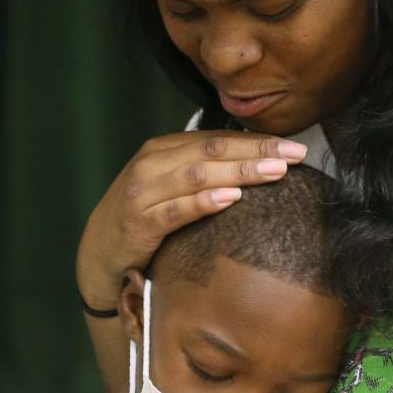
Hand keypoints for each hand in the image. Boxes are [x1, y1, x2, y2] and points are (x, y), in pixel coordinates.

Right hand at [76, 131, 306, 305]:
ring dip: (239, 171)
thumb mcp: (170, 187)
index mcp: (163, 149)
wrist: (98, 253)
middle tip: (294, 154)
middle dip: (256, 150)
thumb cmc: (142, 218)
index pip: (216, 138)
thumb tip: (255, 161)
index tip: (293, 146)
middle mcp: (151, 164)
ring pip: (197, 175)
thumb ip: (203, 171)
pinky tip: (231, 198)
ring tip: (274, 172)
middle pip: (211, 150)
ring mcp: (143, 192)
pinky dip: (204, 202)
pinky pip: (176, 210)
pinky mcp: (138, 223)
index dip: (256, 140)